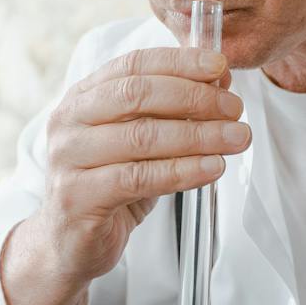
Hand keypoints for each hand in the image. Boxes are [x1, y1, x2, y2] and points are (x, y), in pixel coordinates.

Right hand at [1, 47, 250, 304]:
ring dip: (198, 135)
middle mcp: (69, 121)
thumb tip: (220, 78)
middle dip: (194, 98)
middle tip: (235, 108)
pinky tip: (214, 168)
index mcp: (83, 97)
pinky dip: (183, 171)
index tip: (220, 65)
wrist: (71, 242)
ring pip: (142, 137)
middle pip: (136, 95)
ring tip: (237, 138)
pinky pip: (139, 178)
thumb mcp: (142, 141)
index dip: (179, 62)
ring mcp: (68, 158)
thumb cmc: (111, 184)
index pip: (133, 65)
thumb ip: (172, 110)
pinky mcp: (77, 196)